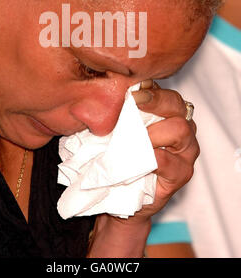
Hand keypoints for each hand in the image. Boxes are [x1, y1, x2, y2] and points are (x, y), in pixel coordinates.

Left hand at [87, 80, 198, 257]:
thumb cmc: (120, 157)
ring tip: (133, 138)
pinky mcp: (182, 174)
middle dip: (155, 100)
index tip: (131, 90)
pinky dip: (153, 157)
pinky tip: (137, 158)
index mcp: (168, 114)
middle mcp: (183, 128)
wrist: (120, 196)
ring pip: (180, 129)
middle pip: (177, 105)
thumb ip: (119, 112)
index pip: (166, 92)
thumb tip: (98, 94)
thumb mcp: (117, 130)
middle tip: (133, 102)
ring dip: (153, 131)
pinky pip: (170, 161)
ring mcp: (186, 151)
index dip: (151, 88)